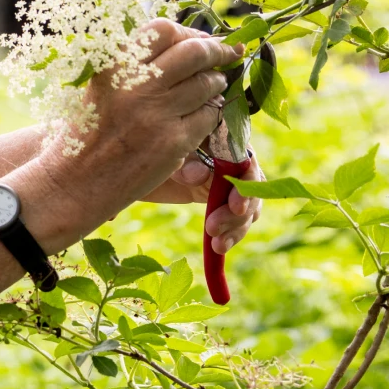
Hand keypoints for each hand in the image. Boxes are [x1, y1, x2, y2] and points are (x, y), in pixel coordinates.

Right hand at [55, 20, 240, 204]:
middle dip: (218, 51)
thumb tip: (185, 43)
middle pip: (194, 52)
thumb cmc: (87, 132)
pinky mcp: (173, 141)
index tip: (202, 40)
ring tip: (211, 88)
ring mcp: (156, 113)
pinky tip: (198, 118)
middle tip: (229, 54)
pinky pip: (208, 117)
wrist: (75, 182)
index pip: (164, 30)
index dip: (190, 33)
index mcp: (113, 64)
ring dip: (215, 84)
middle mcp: (135, 83)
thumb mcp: (101, 87)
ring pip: (207, 84)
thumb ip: (135, 64)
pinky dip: (208, 115)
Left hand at [142, 155, 264, 254]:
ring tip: (217, 244)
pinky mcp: (222, 202)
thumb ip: (182, 163)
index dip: (246, 183)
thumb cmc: (149, 155)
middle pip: (250, 186)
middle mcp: (230, 160)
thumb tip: (198, 174)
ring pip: (248, 206)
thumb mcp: (163, 157)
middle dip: (237, 211)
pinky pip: (236, 219)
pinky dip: (231, 234)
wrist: (138, 172)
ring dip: (236, 227)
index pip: (246, 160)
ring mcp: (228, 182)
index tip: (235, 206)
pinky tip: (219, 247)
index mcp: (220, 140)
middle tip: (213, 227)